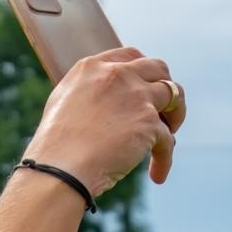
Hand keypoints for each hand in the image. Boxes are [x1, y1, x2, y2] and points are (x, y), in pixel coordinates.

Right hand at [22, 47, 184, 189]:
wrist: (60, 170)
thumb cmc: (55, 148)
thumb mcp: (62, 105)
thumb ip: (87, 93)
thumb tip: (103, 103)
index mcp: (92, 68)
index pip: (130, 55)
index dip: (143, 71)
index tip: (146, 86)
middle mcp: (117, 75)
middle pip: (158, 68)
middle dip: (165, 87)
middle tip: (163, 109)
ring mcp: (136, 96)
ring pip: (175, 95)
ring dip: (176, 115)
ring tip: (169, 135)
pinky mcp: (149, 122)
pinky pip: (168, 139)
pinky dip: (165, 158)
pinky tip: (157, 175)